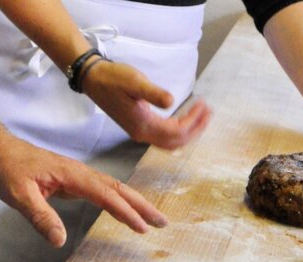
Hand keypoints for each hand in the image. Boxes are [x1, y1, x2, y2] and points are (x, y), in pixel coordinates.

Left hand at [0, 137, 168, 246]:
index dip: (125, 212)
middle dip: (142, 206)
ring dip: (134, 203)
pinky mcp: (73, 181)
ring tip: (152, 220)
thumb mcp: (18, 196)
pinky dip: (119, 201)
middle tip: (163, 222)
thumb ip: (39, 217)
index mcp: (72, 174)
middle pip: (119, 189)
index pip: (105, 195)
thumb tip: (59, 241)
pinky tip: (124, 211)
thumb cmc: (7, 170)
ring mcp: (78, 176)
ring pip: (113, 189)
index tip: (141, 227)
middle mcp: (80, 173)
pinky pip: (103, 191)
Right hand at [82, 60, 211, 149]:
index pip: (176, 132)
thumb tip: (172, 101)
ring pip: (170, 142)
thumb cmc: (113, 78)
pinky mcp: (137, 127)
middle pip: (175, 142)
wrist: (94, 80)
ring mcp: (139, 132)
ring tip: (201, 116)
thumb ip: (153, 93)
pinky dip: (177, 131)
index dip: (193, 121)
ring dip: (188, 133)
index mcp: (142, 125)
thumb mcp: (135, 82)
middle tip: (208, 113)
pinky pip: (163, 137)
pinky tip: (183, 118)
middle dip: (195, 130)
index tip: (204, 105)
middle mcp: (141, 134)